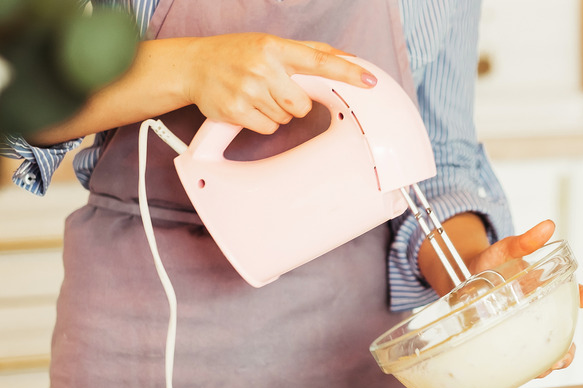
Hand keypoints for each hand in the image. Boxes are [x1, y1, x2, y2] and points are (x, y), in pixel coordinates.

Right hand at [183, 33, 376, 133]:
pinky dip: (262, 122)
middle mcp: (262, 67)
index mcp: (274, 47)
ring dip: (276, 112)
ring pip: (285, 118)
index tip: (369, 80)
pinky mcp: (235, 111)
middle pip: (302, 103)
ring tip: (257, 95)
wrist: (193, 66)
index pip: (318, 60)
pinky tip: (248, 107)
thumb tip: (348, 57)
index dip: (347, 71)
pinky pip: (267, 128)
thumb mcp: (271, 43)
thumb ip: (310, 51)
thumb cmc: (237, 53)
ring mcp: (247, 90)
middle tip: (276, 90)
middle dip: (295, 103)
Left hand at [468, 219, 582, 377]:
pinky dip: (522, 370)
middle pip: (560, 333)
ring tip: (548, 367)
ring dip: (549, 363)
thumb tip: (548, 226)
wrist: (458, 277)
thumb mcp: (503, 250)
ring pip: (542, 352)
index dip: (578, 297)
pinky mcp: (502, 341)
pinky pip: (517, 361)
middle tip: (567, 350)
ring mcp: (518, 328)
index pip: (569, 295)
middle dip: (567, 345)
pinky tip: (520, 375)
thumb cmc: (486, 264)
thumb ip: (524, 242)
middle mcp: (533, 313)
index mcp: (539, 289)